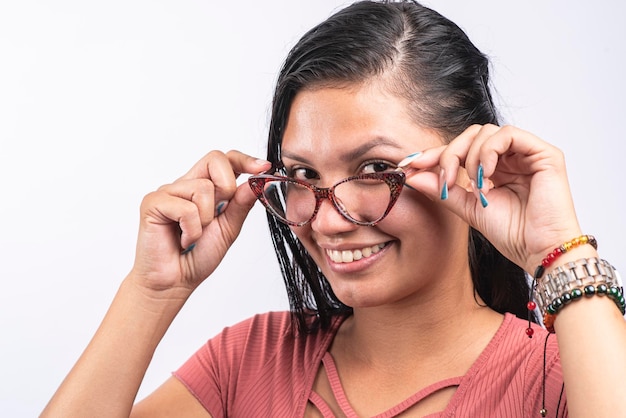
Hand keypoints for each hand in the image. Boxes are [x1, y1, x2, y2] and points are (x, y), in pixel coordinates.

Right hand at [130, 150, 270, 294]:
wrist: (174, 282)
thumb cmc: (197, 256)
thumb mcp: (229, 229)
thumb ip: (241, 205)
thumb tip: (255, 182)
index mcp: (204, 188)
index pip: (224, 160)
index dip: (245, 159)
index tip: (264, 168)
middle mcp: (185, 184)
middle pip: (215, 159)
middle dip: (226, 188)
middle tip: (217, 215)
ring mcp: (167, 192)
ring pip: (202, 187)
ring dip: (206, 219)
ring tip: (193, 235)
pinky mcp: (152, 203)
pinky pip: (185, 208)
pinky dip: (191, 230)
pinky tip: (182, 240)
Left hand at [401, 124, 582, 272]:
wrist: (539, 251)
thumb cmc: (513, 234)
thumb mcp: (468, 209)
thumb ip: (442, 190)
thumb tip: (412, 175)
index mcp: (495, 169)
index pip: (461, 150)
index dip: (434, 154)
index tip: (410, 164)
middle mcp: (511, 158)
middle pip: (471, 135)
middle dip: (449, 153)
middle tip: (443, 178)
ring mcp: (528, 153)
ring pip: (486, 132)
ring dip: (470, 156)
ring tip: (473, 186)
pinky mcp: (545, 153)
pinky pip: (508, 134)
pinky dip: (489, 151)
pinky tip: (486, 175)